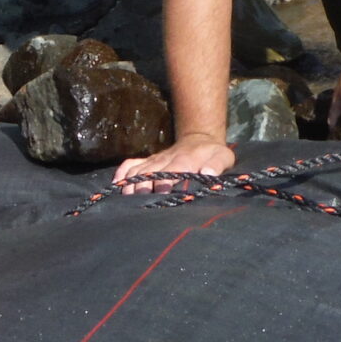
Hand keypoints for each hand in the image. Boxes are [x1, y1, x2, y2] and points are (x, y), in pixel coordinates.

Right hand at [114, 133, 235, 193]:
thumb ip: (217, 165)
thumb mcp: (223, 157)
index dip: (163, 184)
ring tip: (127, 199)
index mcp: (184, 161)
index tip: (161, 196)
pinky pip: (130, 164)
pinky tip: (117, 186)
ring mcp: (154, 160)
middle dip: (143, 188)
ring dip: (130, 184)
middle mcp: (165, 160)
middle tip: (140, 203)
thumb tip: (208, 173)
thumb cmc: (212, 153)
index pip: (170, 172)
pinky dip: (121, 174)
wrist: (200, 138)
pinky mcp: (148, 160)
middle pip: (148, 174)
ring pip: (137, 171)